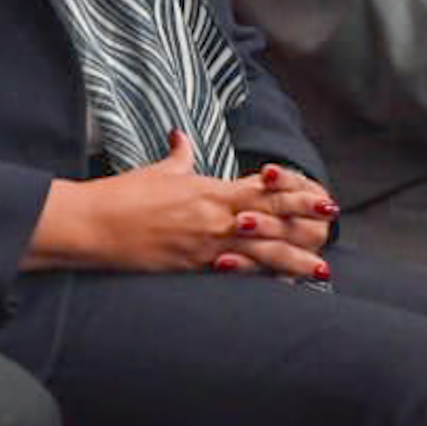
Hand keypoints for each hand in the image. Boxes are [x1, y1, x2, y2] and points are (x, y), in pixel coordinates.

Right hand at [27, 132, 333, 279]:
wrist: (92, 225)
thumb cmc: (121, 196)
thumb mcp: (155, 172)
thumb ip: (178, 157)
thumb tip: (182, 136)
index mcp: (207, 190)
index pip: (259, 190)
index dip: (292, 192)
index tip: (320, 194)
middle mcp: (212, 217)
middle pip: (268, 218)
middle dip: (304, 220)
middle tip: (334, 222)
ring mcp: (204, 245)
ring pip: (259, 252)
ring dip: (293, 260)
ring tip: (321, 269)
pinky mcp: (191, 267)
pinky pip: (234, 276)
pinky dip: (260, 281)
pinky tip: (280, 289)